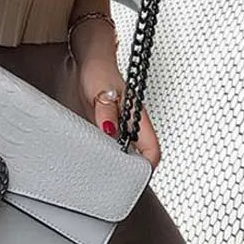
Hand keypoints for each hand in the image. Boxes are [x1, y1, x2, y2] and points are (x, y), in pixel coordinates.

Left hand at [78, 55, 161, 169]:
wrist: (91, 62)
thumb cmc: (99, 73)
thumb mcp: (101, 94)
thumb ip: (106, 114)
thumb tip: (110, 132)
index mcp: (137, 118)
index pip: (152, 150)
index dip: (147, 168)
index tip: (136, 179)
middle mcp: (132, 124)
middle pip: (141, 155)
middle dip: (133, 170)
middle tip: (119, 181)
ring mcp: (122, 126)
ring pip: (128, 151)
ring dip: (120, 162)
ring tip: (107, 172)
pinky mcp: (110, 125)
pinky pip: (114, 144)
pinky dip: (108, 152)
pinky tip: (97, 156)